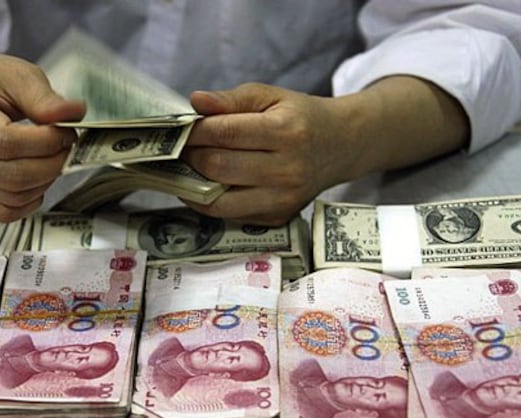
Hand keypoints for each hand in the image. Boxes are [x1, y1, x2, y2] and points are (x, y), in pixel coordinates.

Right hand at [0, 52, 85, 222]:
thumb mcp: (16, 74)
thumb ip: (44, 98)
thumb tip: (73, 113)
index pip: (6, 142)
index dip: (45, 142)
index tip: (65, 131)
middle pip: (11, 175)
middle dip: (52, 164)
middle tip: (67, 146)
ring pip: (11, 196)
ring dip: (45, 181)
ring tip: (53, 157)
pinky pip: (4, 211)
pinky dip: (29, 202)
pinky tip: (39, 180)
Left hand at [183, 83, 348, 225]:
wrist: (340, 147)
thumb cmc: (300, 118)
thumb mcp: (271, 96)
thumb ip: (231, 99)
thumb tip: (196, 101)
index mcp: (285, 133)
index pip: (225, 133)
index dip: (194, 132)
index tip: (180, 129)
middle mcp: (287, 170)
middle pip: (218, 168)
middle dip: (191, 157)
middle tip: (183, 148)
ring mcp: (283, 199)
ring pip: (218, 201)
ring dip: (194, 185)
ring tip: (189, 169)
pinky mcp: (278, 218)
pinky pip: (230, 215)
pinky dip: (211, 201)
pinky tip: (207, 185)